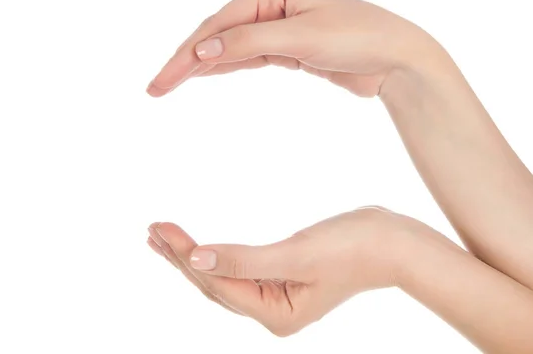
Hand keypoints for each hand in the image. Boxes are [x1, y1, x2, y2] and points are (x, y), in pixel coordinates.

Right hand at [147, 0, 442, 97]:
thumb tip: (203, 52)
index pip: (217, 24)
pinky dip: (225, 67)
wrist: (398, 57)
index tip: (164, 80)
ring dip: (201, 66)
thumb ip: (249, 42)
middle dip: (187, 61)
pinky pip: (247, 57)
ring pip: (229, 48)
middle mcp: (269, 3)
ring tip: (169, 84)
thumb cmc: (358, 36)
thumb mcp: (301, 38)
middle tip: (156, 88)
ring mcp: (276, 25)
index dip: (187, 53)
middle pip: (217, 35)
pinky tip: (203, 74)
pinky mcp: (286, 47)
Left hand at [147, 206, 400, 335]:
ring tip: (162, 239)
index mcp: (274, 315)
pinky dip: (215, 254)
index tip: (159, 229)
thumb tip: (195, 259)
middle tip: (152, 230)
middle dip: (181, 257)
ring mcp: (277, 295)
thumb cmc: (351, 248)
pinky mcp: (282, 276)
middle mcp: (272, 311)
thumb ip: (243, 259)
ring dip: (192, 257)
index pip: (216, 283)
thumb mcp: (294, 254)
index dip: (184, 256)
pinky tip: (202, 247)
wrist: (391, 241)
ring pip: (222, 277)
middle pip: (214, 284)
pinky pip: (238, 268)